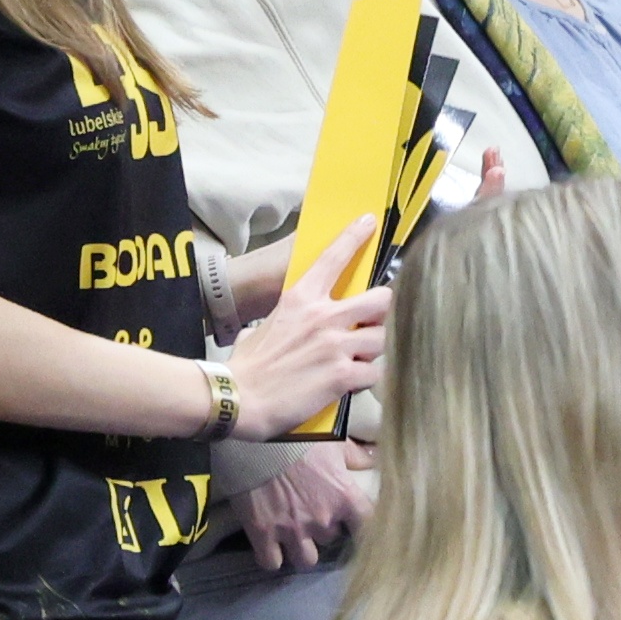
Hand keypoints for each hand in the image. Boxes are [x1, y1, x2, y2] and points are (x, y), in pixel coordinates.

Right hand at [229, 216, 392, 437]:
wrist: (238, 397)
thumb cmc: (244, 366)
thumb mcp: (259, 329)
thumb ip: (278, 323)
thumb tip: (270, 331)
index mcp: (300, 298)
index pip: (333, 257)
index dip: (355, 237)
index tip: (368, 221)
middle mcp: (323, 316)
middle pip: (380, 299)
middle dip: (382, 313)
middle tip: (372, 323)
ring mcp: (335, 344)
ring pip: (382, 339)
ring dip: (374, 351)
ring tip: (359, 360)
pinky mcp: (343, 375)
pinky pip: (375, 373)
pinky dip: (368, 380)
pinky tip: (353, 384)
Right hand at [232, 442, 371, 572]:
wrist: (252, 432)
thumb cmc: (297, 433)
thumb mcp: (333, 440)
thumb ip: (356, 455)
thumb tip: (377, 457)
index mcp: (344, 497)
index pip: (368, 527)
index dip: (361, 527)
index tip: (353, 523)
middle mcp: (322, 520)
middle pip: (331, 540)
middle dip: (323, 529)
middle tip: (311, 513)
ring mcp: (292, 530)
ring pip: (306, 559)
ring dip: (301, 548)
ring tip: (293, 534)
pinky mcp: (262, 534)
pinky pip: (272, 562)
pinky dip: (271, 556)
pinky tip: (270, 544)